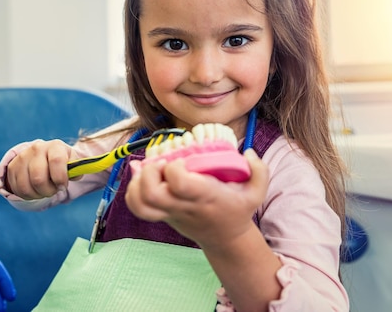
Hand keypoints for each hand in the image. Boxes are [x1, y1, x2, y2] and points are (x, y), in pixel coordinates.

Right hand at [6, 139, 79, 198]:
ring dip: (37, 195)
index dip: (60, 178)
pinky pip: (18, 189)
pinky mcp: (12, 167)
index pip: (56, 161)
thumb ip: (76, 170)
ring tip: (44, 190)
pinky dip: (28, 195)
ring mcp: (22, 158)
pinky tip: (35, 190)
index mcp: (55, 146)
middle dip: (48, 191)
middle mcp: (37, 149)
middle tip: (53, 190)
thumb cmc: (61, 162)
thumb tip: (75, 176)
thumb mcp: (71, 162)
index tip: (63, 187)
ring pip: (26, 187)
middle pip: (39, 179)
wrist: (42, 155)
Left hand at [125, 149, 268, 247]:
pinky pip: (137, 207)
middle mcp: (183, 206)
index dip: (174, 168)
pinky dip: (132, 190)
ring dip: (137, 182)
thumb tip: (247, 151)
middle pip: (151, 194)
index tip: (181, 160)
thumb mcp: (257, 192)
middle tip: (160, 162)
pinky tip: (141, 175)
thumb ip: (259, 170)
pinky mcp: (162, 214)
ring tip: (148, 168)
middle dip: (149, 172)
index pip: (179, 184)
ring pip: (140, 203)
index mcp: (205, 197)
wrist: (226, 240)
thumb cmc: (237, 210)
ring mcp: (170, 212)